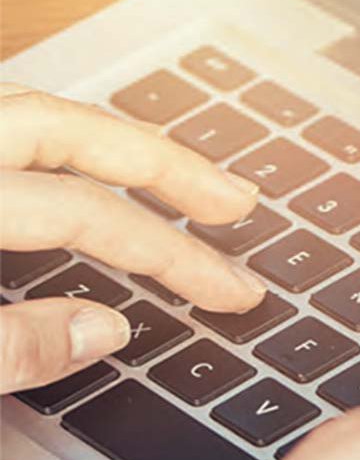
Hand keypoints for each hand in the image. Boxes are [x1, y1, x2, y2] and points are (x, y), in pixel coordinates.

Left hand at [0, 85, 266, 394]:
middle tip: (235, 201)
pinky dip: (53, 139)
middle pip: (71, 130)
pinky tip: (76, 167)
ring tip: (174, 171)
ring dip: (112, 141)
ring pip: (31, 111)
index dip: (172, 253)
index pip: (88, 213)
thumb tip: (103, 332)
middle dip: (168, 166)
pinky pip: (0, 122)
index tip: (229, 290)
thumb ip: (12, 348)